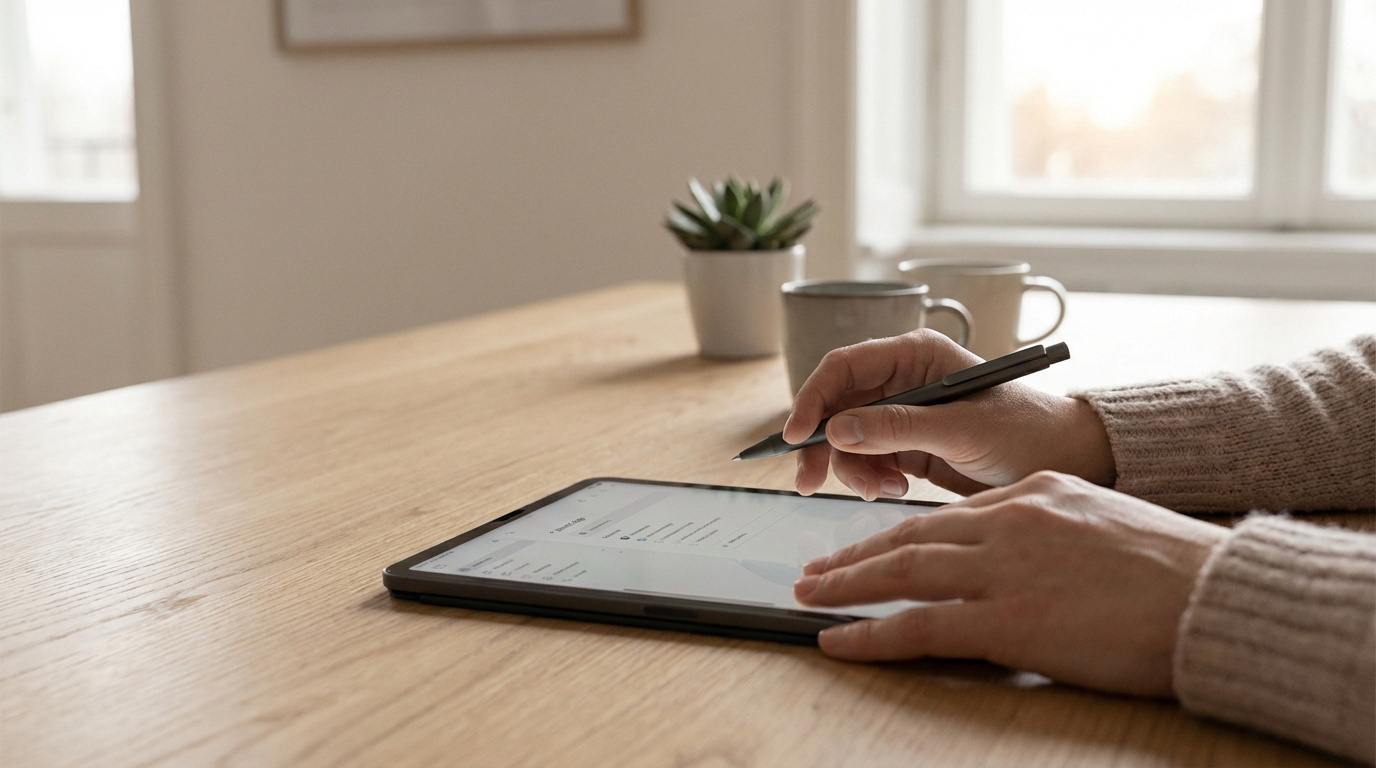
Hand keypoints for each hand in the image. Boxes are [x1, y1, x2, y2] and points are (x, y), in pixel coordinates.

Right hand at [781, 330, 1114, 498]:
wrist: (1064, 462)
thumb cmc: (1027, 431)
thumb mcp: (962, 430)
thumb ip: (899, 427)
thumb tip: (837, 429)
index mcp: (915, 355)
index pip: (844, 367)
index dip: (812, 398)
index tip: (795, 435)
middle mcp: (902, 379)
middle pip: (836, 406)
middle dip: (822, 444)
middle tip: (809, 481)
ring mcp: (902, 413)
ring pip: (845, 439)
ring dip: (853, 468)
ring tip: (884, 488)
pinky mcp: (906, 444)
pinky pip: (865, 460)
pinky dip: (870, 478)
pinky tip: (895, 487)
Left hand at [792, 472, 1227, 695]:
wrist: (1217, 597)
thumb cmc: (1181, 571)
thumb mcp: (1108, 527)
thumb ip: (1056, 535)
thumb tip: (1029, 562)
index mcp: (1034, 495)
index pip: (947, 516)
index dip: (899, 535)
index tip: (869, 549)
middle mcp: (1008, 522)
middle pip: (911, 536)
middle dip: (856, 554)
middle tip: (816, 569)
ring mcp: (1003, 569)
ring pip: (901, 571)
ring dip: (847, 585)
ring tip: (810, 595)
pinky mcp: (1006, 620)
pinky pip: (918, 625)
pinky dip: (869, 634)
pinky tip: (837, 641)